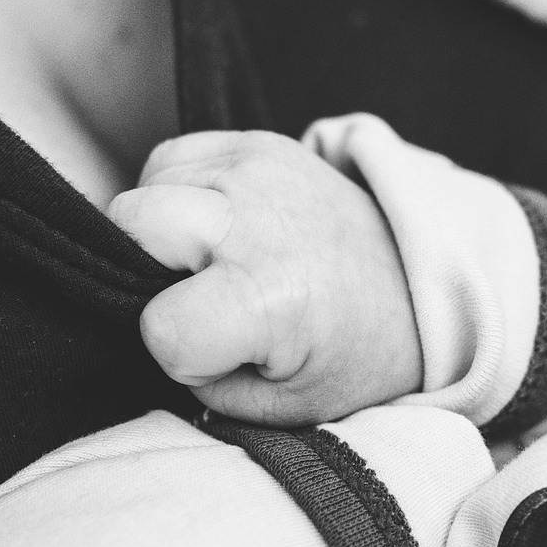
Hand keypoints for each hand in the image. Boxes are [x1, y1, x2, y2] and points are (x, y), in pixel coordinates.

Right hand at [109, 130, 422, 425]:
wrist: (415, 286)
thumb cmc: (348, 352)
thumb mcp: (279, 404)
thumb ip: (200, 381)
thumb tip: (144, 334)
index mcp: (269, 297)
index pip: (160, 326)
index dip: (178, 352)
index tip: (220, 352)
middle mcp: (258, 219)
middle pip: (131, 220)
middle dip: (146, 269)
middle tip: (201, 297)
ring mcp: (256, 169)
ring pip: (144, 185)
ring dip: (161, 228)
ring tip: (214, 261)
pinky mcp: (257, 142)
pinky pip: (171, 158)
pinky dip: (178, 192)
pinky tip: (218, 227)